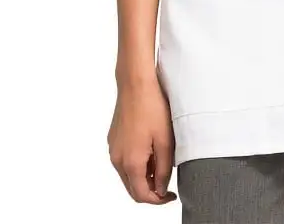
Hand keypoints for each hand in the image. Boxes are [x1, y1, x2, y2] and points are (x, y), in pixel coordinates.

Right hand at [107, 76, 177, 204]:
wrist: (135, 83)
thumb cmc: (152, 107)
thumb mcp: (166, 141)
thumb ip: (163, 170)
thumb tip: (160, 189)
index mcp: (131, 162)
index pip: (142, 195)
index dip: (158, 200)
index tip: (170, 195)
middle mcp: (117, 159)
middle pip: (132, 188)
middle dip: (150, 190)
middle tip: (167, 183)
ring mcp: (113, 149)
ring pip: (127, 175)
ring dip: (143, 177)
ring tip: (161, 162)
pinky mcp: (113, 139)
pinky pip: (124, 160)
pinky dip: (136, 164)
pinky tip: (150, 150)